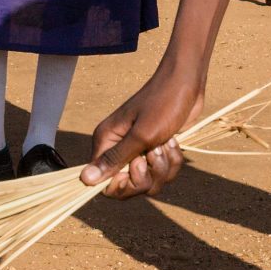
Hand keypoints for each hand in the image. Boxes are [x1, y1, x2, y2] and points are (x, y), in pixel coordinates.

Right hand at [81, 62, 203, 198]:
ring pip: (149, 182)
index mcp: (106, 143)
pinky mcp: (155, 151)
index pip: (104, 182)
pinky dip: (172, 161)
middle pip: (129, 186)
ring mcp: (138, 151)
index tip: (139, 167)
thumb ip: (114, 159)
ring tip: (166, 143)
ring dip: (163, 167)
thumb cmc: (163, 104)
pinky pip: (162, 173)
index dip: (122, 184)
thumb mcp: (140, 135)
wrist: (186, 83)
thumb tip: (84, 179)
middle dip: (147, 176)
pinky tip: (173, 141)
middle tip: (154, 152)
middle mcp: (118, 149)